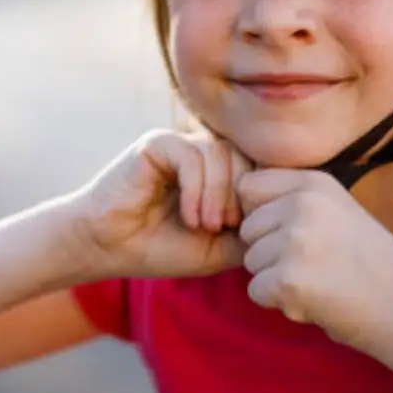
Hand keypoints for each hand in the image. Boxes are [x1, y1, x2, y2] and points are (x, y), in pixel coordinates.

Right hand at [76, 129, 252, 279]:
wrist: (109, 248)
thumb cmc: (159, 248)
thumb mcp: (216, 247)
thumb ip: (248, 233)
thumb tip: (284, 225)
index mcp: (216, 172)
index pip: (257, 167)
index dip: (259, 196)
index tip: (246, 230)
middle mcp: (200, 152)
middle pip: (244, 155)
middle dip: (242, 194)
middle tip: (227, 226)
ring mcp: (178, 144)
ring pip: (221, 153)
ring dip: (219, 194)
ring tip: (206, 225)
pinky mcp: (156, 144)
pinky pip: (192, 155)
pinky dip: (197, 189)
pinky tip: (189, 216)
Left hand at [237, 168, 392, 349]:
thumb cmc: (369, 262)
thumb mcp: (336, 209)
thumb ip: (293, 199)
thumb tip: (239, 196)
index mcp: (314, 183)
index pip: (248, 187)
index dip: (261, 214)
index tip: (289, 233)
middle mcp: (302, 204)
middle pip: (247, 228)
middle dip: (269, 252)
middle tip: (313, 265)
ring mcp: (296, 240)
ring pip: (251, 261)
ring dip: (276, 278)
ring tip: (319, 281)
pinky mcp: (289, 279)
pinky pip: (256, 291)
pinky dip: (279, 302)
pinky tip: (315, 300)